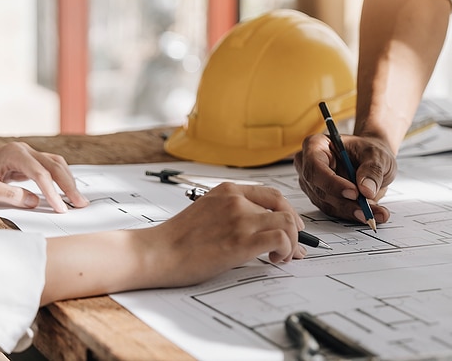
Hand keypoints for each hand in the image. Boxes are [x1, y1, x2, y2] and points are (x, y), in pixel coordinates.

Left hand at [0, 143, 88, 212]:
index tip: (61, 209)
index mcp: (14, 154)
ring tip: (78, 199)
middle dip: (69, 185)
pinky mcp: (27, 162)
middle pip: (55, 166)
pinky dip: (60, 180)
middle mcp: (24, 150)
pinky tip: (66, 192)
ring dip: (68, 181)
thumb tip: (35, 201)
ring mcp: (27, 154)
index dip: (53, 192)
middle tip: (81, 204)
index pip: (41, 174)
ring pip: (56, 164)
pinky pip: (49, 169)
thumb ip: (11, 195)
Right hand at [41, 183, 306, 301]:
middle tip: (295, 247)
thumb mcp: (205, 211)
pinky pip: (280, 240)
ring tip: (281, 259)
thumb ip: (229, 211)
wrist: (156, 253)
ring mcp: (240, 220)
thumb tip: (255, 227)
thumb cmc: (175, 239)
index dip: (287, 210)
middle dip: (295, 229)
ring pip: (287, 224)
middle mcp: (236, 200)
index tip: (292, 225)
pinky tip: (274, 261)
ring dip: (291, 243)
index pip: (271, 194)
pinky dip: (285, 251)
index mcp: (227, 190)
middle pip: (284, 208)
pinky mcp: (241, 242)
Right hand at [294, 133, 394, 224]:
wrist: (372, 160)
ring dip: (352, 212)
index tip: (354, 192)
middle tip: (367, 210)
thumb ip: (372, 169)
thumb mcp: (376, 154)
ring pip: (327, 204)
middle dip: (345, 202)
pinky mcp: (322, 200)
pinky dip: (354, 215)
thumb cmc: (368, 151)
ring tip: (375, 213)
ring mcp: (313, 185)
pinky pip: (335, 212)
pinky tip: (372, 215)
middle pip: (320, 189)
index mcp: (316, 145)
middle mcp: (309, 166)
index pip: (315, 167)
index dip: (332, 183)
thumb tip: (366, 190)